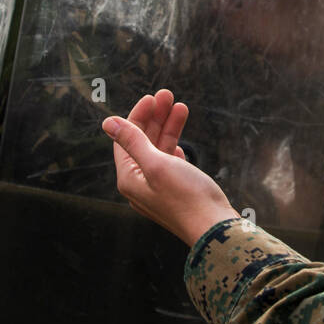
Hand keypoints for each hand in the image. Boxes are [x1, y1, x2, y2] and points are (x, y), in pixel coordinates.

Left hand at [103, 89, 238, 246]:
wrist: (216, 229)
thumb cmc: (186, 197)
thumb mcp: (156, 164)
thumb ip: (132, 141)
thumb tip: (107, 122)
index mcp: (129, 179)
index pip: (126, 139)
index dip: (138, 115)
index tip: (153, 97)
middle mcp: (140, 186)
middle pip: (142, 143)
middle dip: (155, 118)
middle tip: (168, 94)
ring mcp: (159, 190)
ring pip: (159, 151)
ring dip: (168, 129)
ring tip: (181, 107)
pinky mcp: (176, 193)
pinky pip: (170, 165)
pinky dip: (175, 149)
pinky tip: (181, 143)